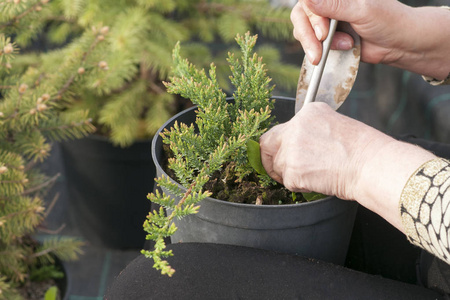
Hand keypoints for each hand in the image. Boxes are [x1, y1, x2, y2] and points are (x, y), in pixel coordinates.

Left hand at [259, 102, 389, 199]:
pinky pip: (288, 182)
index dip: (282, 145)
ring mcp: (291, 149)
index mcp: (308, 113)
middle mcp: (295, 128)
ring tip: (314, 175)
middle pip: (267, 144)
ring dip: (290, 174)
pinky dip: (300, 186)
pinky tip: (318, 181)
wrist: (371, 166)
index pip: (281, 129)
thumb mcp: (335, 125)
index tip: (285, 153)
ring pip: (278, 166)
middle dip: (269, 159)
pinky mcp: (292, 171)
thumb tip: (301, 145)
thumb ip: (312, 130)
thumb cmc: (362, 149)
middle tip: (278, 171)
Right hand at [292, 0, 410, 64]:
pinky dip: (323, 50)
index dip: (311, 16)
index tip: (322, 33)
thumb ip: (334, 5)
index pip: (308, 0)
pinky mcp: (328, 37)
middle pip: (301, 15)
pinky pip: (312, 44)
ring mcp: (326, 20)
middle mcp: (329, 3)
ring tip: (344, 45)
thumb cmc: (388, 20)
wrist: (399, 43)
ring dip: (317, 44)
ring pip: (304, 31)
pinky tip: (344, 48)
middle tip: (319, 51)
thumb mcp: (361, 10)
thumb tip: (308, 0)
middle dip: (309, 36)